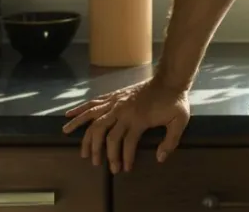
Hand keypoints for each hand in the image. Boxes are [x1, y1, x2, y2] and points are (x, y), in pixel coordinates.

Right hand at [62, 78, 189, 173]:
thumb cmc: (175, 101)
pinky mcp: (114, 96)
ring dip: (84, 136)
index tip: (124, 169)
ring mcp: (117, 103)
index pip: (126, 143)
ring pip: (93, 120)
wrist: (170, 79)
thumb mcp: (180, 121)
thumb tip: (159, 158)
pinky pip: (94, 103)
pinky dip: (80, 109)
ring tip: (80, 150)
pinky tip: (68, 115)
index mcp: (139, 119)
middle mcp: (124, 112)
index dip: (124, 158)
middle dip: (100, 151)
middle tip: (98, 164)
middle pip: (105, 134)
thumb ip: (171, 141)